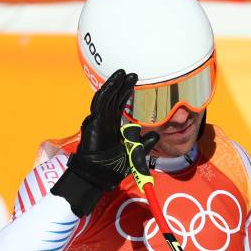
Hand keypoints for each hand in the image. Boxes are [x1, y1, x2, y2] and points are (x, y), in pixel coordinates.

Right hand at [51, 70, 158, 216]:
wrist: (98, 177)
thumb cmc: (111, 168)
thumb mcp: (134, 154)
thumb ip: (144, 144)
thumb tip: (157, 135)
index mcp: (113, 127)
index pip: (120, 106)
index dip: (126, 94)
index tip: (134, 83)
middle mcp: (105, 122)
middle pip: (113, 99)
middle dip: (121, 85)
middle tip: (131, 73)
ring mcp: (98, 122)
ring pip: (105, 99)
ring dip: (113, 85)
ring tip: (121, 73)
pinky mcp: (93, 124)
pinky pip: (99, 106)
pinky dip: (105, 94)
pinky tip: (111, 85)